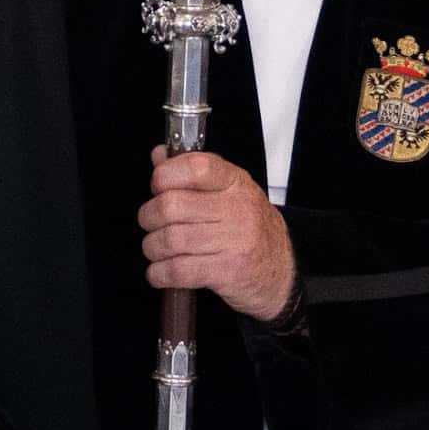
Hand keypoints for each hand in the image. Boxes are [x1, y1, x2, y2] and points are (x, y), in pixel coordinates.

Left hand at [139, 147, 295, 322]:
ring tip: (156, 248)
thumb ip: (192, 173)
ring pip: (170, 239)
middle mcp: (236, 209)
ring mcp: (233, 242)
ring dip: (152, 247)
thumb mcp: (229, 191)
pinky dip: (159, 273)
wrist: (279, 269)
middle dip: (149, 217)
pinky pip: (178, 271)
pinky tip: (160, 271)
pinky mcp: (226, 272)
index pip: (195, 167)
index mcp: (234, 183)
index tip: (158, 186)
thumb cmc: (248, 228)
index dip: (165, 175)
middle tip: (152, 223)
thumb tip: (160, 156)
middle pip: (171, 206)